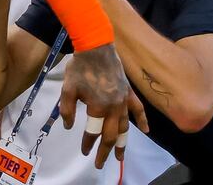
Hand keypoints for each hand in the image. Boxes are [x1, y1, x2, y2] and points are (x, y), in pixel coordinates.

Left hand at [61, 44, 148, 167]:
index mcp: (98, 107)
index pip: (93, 132)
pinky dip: (143, 121)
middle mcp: (114, 108)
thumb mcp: (67, 89)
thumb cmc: (80, 68)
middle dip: (106, 151)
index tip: (84, 152)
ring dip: (124, 143)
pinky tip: (146, 131)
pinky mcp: (129, 93)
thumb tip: (68, 127)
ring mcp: (124, 101)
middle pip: (112, 135)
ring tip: (121, 156)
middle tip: (101, 163)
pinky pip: (139, 110)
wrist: (96, 47)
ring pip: (125, 127)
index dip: (88, 143)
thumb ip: (66, 110)